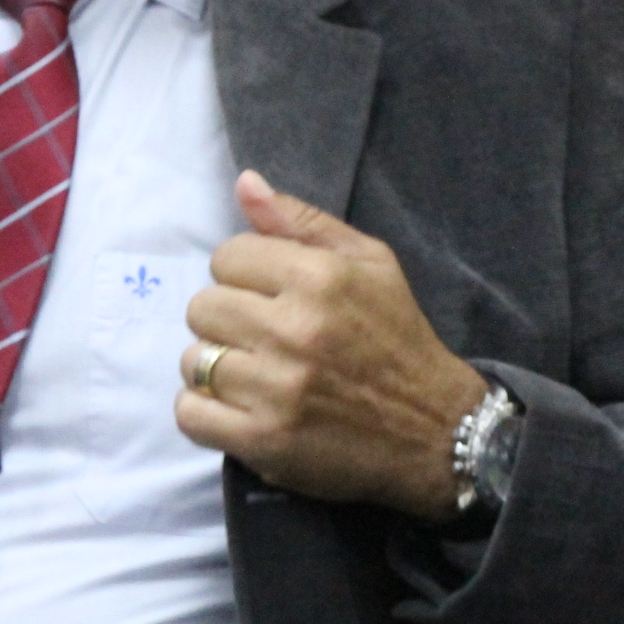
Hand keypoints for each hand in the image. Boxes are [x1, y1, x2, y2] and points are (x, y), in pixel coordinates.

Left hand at [177, 171, 489, 520]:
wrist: (433, 428)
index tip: (268, 295)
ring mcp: (276, 389)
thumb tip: (245, 182)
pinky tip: (236, 407)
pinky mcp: (263, 440)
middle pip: (202, 307)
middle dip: (227, 318)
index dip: (243, 273)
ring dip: (216, 366)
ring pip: (193, 360)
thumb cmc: (396, 336)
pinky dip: (203, 411)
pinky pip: (190, 413)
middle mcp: (294, 330)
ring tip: (253, 373)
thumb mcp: (370, 262)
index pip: (227, 256)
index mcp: (319, 278)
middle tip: (261, 336)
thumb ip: (302, 221)